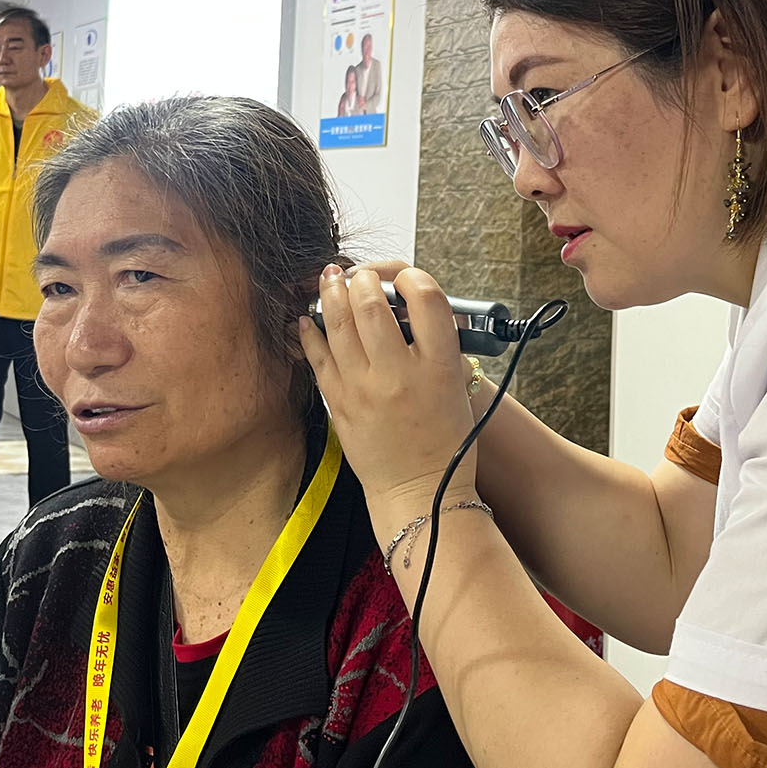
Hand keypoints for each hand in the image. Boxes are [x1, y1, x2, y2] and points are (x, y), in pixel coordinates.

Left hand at [299, 266, 478, 520]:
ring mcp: (365, 388)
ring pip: (339, 323)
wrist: (420, 492)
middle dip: (364, 277)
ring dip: (332, 292)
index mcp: (439, 366)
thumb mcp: (456, 385)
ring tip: (331, 278)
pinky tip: (310, 318)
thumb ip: (438, 344)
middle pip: (373, 303)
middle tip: (361, 275)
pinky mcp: (340, 403)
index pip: (427, 298)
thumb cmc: (445, 441)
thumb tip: (407, 305)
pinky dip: (312, 331)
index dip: (412, 276)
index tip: (405, 278)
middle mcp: (400, 373)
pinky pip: (318, 356)